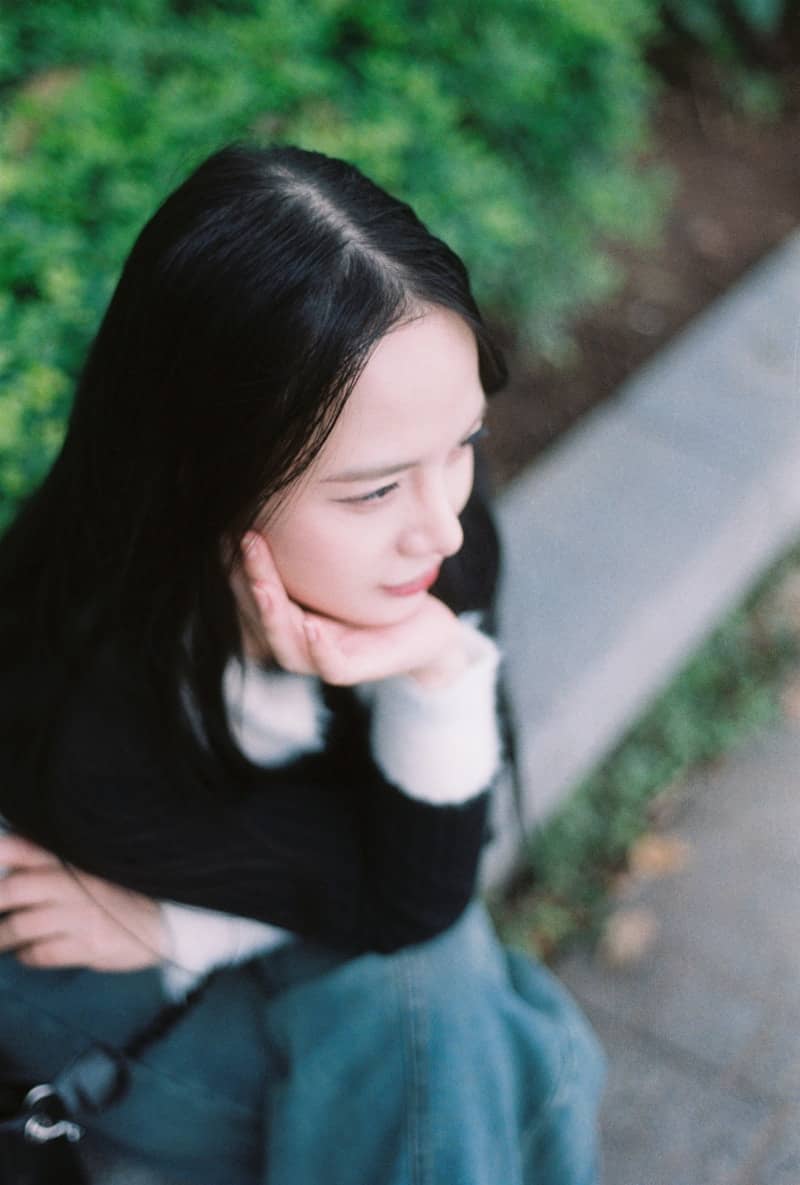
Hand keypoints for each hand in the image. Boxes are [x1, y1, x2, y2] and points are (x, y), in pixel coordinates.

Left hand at [0, 835, 163, 971]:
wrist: (163, 921)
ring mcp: (82, 915)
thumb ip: (51, 863)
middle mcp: (75, 882)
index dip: (0, 852)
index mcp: (73, 859)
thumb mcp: (89, 867)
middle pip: (15, 889)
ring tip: (2, 941)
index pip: (25, 847)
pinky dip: (27, 955)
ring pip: (22, 926)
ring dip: (3, 938)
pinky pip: (41, 953)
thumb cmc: (116, 893)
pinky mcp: (89, 945)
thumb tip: (7, 863)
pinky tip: (28, 953)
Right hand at [236, 533, 468, 687]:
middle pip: (261, 612)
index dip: (239, 559)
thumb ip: (313, 537)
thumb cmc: (380, 590)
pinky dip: (318, 648)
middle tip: (243, 540)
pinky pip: (330, 664)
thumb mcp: (342, 559)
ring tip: (262, 582)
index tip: (232, 525)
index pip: (253, 586)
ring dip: (271, 612)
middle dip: (248, 577)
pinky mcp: (355, 669)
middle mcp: (299, 637)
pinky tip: (311, 626)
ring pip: (286, 642)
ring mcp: (324, 656)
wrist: (427, 629)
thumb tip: (284, 485)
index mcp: (290, 613)